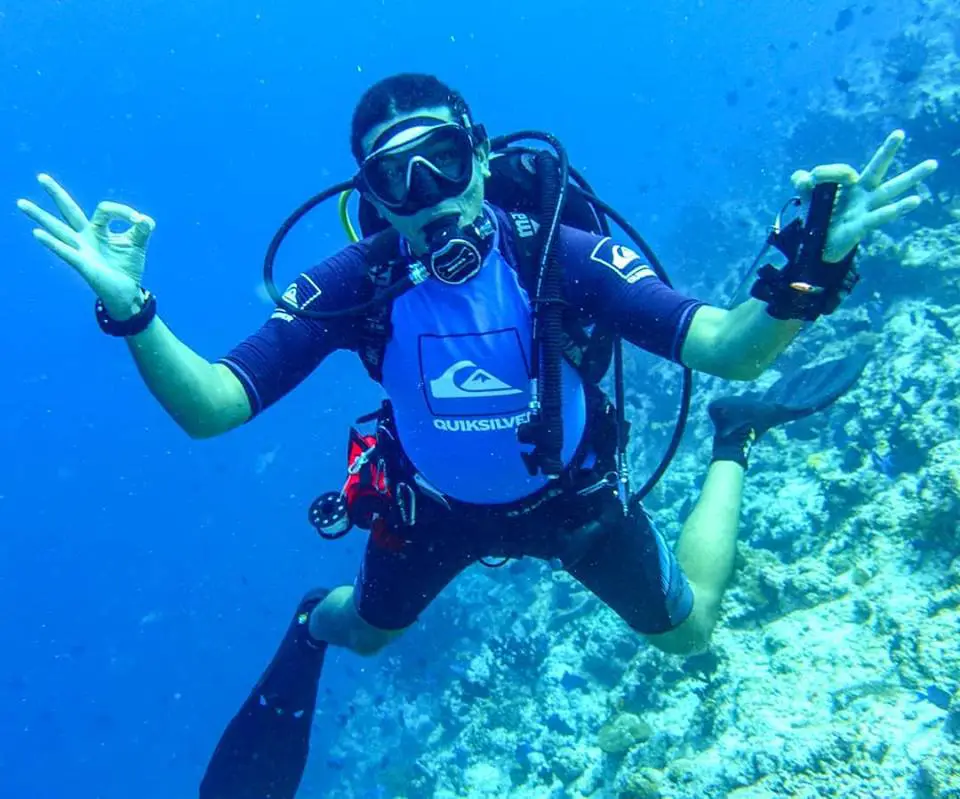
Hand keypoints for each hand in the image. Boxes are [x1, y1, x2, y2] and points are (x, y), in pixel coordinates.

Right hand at [18, 174, 156, 318]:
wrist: (127, 292)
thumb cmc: (128, 266)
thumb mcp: (138, 244)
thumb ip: (143, 230)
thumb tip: (145, 220)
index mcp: (99, 229)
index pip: (105, 209)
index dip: (122, 211)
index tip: (139, 220)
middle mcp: (86, 237)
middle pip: (68, 211)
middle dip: (56, 194)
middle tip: (41, 176)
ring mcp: (81, 249)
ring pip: (57, 229)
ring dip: (39, 216)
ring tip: (21, 203)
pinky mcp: (82, 264)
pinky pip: (64, 251)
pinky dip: (51, 242)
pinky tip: (37, 233)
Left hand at [790, 129, 937, 262]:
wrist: (820, 246)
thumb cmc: (819, 218)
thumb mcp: (807, 199)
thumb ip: (803, 184)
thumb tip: (801, 176)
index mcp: (849, 185)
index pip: (841, 170)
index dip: (824, 172)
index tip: (810, 179)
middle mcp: (862, 193)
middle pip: (876, 169)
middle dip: (887, 151)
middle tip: (899, 133)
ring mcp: (865, 208)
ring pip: (890, 190)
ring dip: (911, 177)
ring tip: (932, 163)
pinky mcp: (863, 226)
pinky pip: (881, 216)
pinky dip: (896, 209)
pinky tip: (915, 200)